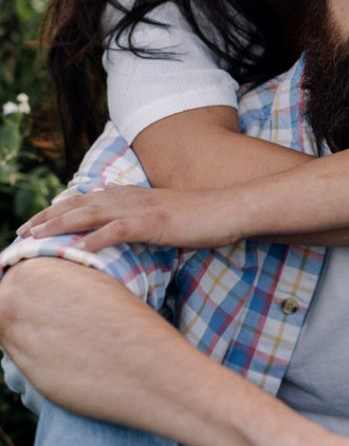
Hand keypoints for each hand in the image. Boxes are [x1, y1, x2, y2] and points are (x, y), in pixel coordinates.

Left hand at [16, 184, 245, 251]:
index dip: (58, 211)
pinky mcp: (156, 222)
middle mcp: (132, 198)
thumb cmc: (202, 219)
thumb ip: (142, 224)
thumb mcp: (165, 219)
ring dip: (61, 224)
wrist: (231, 209)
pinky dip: (97, 237)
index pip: (87, 201)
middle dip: (48, 217)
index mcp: (133, 197)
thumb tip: (124, 237)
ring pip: (92, 213)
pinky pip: (120, 229)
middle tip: (21, 232)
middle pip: (80, 204)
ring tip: (36, 237)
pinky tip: (78, 248)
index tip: (34, 224)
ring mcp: (143, 208)